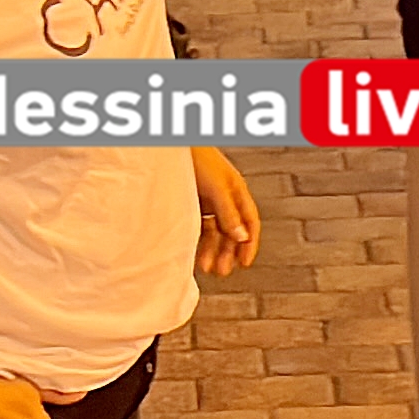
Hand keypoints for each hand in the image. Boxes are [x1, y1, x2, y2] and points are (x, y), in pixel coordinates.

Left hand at [193, 148, 260, 274]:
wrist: (169, 146)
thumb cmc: (198, 157)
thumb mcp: (217, 187)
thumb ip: (229, 212)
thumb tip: (242, 236)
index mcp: (237, 191)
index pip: (250, 222)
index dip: (249, 243)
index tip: (245, 263)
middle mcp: (224, 197)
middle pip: (232, 230)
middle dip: (228, 252)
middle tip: (223, 271)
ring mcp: (207, 200)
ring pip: (214, 231)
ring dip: (212, 250)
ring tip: (206, 267)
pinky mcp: (191, 202)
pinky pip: (198, 227)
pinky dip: (198, 241)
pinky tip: (194, 253)